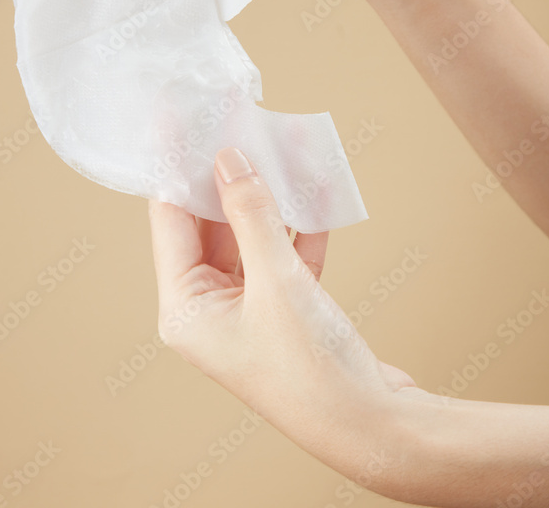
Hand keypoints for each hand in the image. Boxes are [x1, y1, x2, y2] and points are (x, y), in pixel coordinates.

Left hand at [148, 145, 422, 493]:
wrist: (378, 428)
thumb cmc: (313, 373)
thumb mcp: (278, 282)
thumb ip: (250, 215)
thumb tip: (228, 159)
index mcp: (186, 309)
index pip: (171, 219)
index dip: (179, 165)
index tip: (181, 120)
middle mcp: (209, 308)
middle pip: (209, 221)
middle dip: (228, 173)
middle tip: (237, 122)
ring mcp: (248, 307)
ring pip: (250, 232)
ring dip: (269, 194)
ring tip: (279, 145)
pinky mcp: (286, 308)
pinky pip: (283, 251)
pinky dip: (298, 222)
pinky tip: (314, 187)